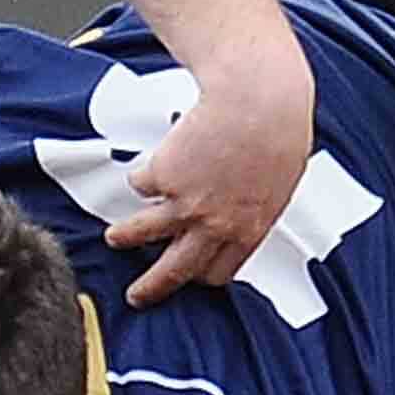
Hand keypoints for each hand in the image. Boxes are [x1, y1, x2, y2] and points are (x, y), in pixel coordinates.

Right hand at [100, 58, 312, 306]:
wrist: (257, 100)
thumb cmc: (279, 131)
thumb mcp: (277, 182)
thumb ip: (254, 204)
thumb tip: (241, 208)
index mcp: (247, 230)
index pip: (217, 272)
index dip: (200, 275)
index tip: (189, 276)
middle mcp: (213, 225)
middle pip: (175, 271)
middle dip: (152, 287)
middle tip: (139, 294)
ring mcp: (184, 203)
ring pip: (142, 234)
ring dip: (125, 238)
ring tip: (116, 238)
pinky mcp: (161, 175)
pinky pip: (141, 183)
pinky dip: (141, 177)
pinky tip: (144, 169)